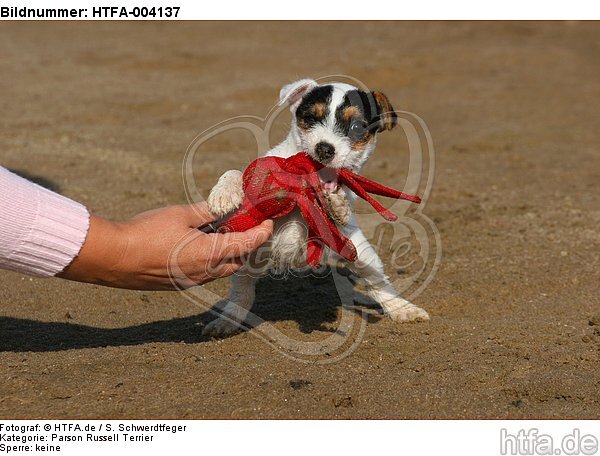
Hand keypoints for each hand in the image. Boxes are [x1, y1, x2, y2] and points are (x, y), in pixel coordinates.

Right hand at [58, 203, 272, 289]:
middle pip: (238, 261)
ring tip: (224, 234)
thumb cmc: (146, 233)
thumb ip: (208, 211)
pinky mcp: (178, 284)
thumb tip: (227, 204)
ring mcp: (191, 281)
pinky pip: (205, 274)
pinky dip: (212, 262)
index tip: (268, 222)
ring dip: (229, 255)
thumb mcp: (180, 214)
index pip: (247, 245)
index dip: (261, 233)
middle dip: (247, 246)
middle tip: (246, 227)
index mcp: (210, 254)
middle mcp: (205, 272)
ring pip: (222, 270)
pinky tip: (202, 246)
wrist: (114, 258)